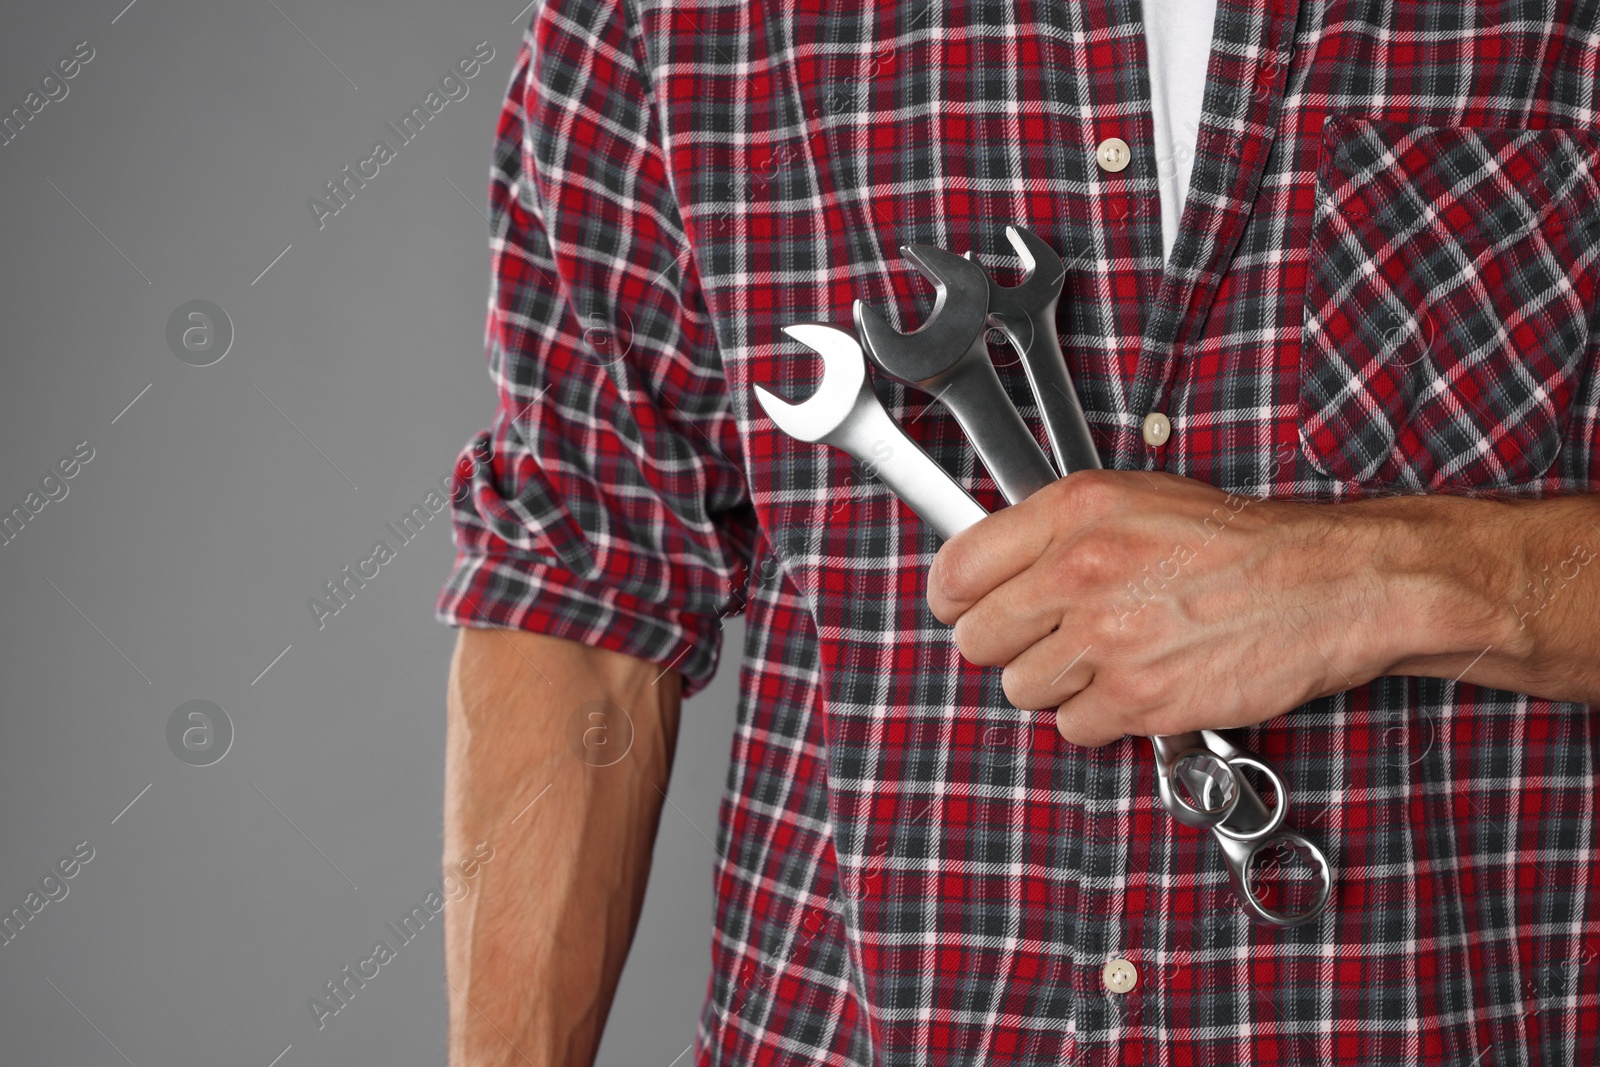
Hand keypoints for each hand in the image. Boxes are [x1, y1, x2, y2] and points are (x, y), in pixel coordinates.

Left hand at [926, 470, 1401, 746]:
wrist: (1326, 587)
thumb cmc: (1241, 544)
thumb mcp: (1136, 499)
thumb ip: (1057, 529)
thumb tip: (994, 565)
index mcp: (1073, 513)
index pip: (956, 569)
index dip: (954, 597)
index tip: (963, 608)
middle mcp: (1080, 573)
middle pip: (977, 638)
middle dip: (1008, 644)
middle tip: (1048, 637)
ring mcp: (1106, 641)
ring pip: (1020, 689)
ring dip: (1056, 684)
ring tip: (1107, 657)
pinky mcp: (1137, 699)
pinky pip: (1073, 728)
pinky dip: (1100, 718)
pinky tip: (1136, 684)